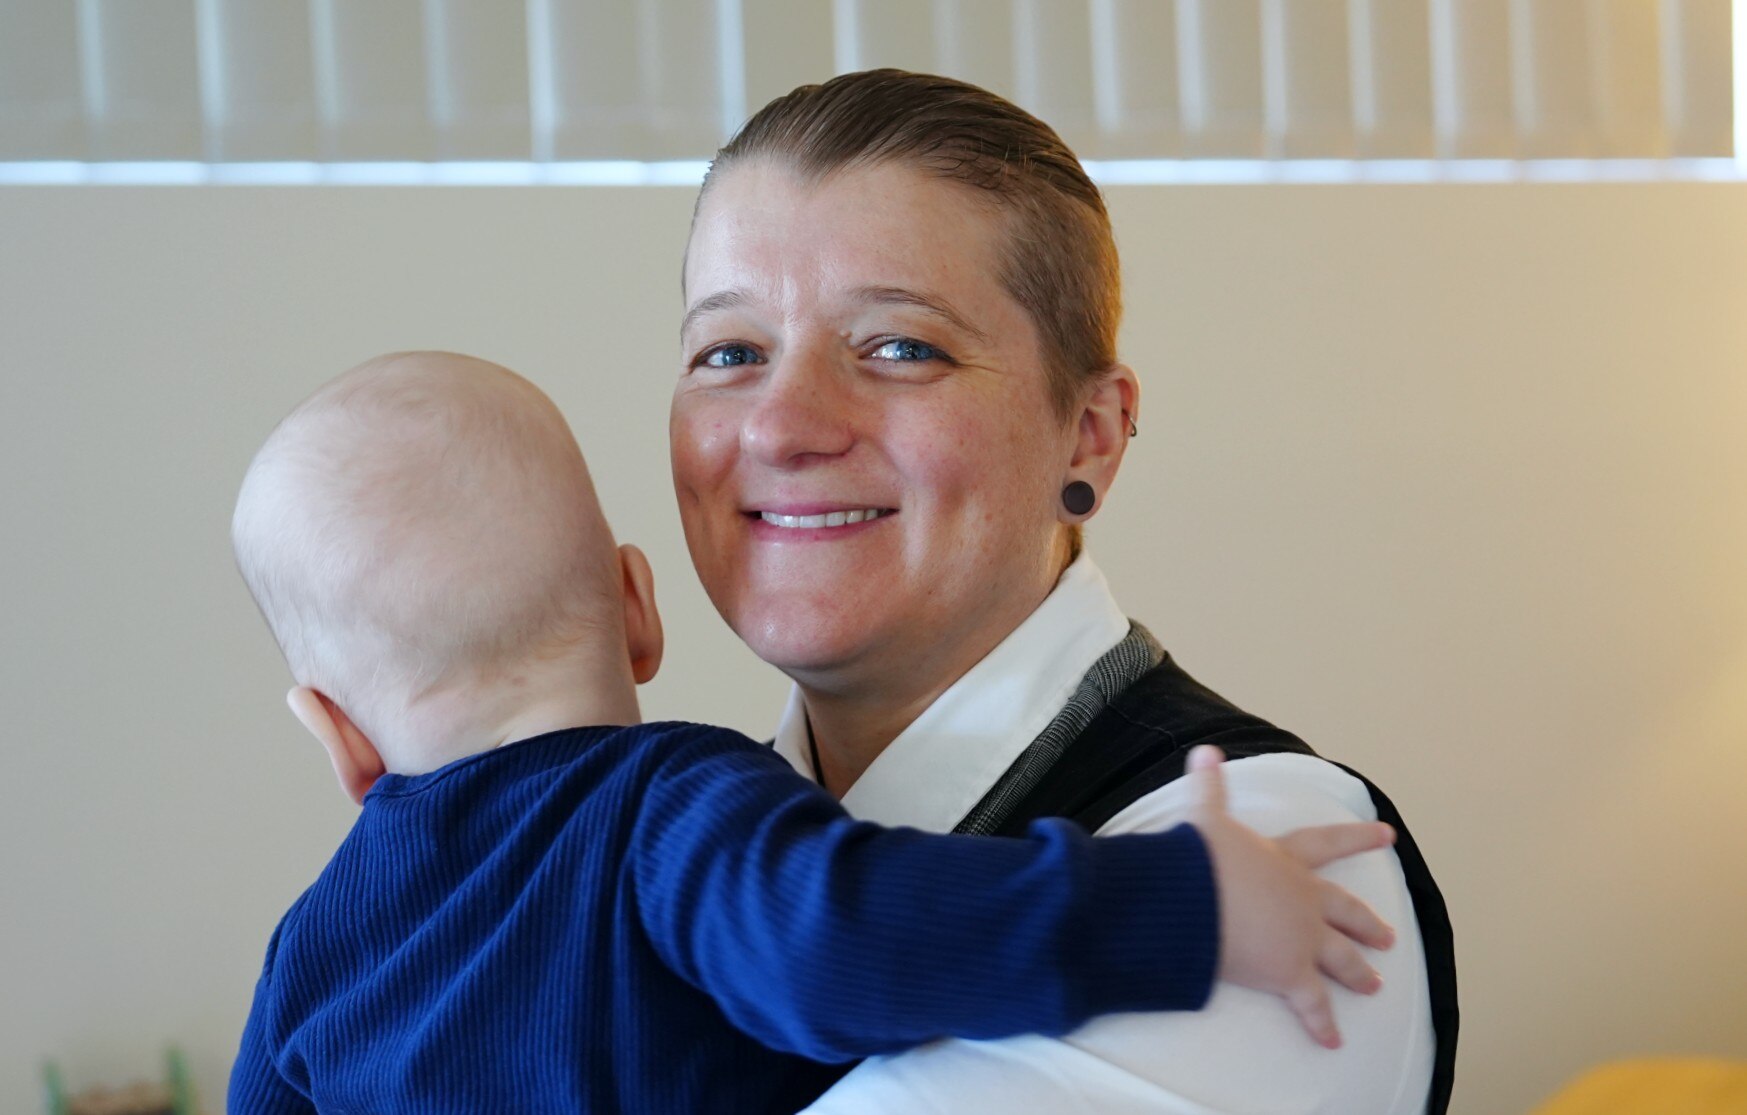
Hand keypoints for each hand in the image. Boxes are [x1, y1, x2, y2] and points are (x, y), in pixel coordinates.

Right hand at [1187, 744, 1396, 1049]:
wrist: (1194, 900)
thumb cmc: (1199, 858)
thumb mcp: (1205, 818)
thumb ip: (1209, 787)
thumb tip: (1204, 751)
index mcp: (1285, 860)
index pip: (1328, 844)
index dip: (1358, 837)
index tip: (1388, 835)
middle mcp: (1302, 899)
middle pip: (1344, 911)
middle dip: (1366, 924)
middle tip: (1389, 937)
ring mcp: (1301, 939)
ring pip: (1340, 958)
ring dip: (1358, 972)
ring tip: (1375, 985)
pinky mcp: (1289, 974)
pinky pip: (1311, 1005)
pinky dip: (1321, 1024)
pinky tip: (1333, 1041)